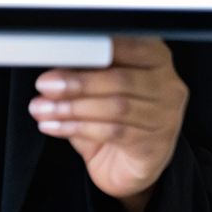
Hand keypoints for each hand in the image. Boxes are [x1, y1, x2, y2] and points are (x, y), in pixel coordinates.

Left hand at [29, 37, 187, 211]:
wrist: (125, 166)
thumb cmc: (112, 120)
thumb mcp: (96, 89)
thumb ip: (83, 74)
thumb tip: (53, 70)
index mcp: (154, 59)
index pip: (128, 46)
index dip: (92, 50)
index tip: (60, 55)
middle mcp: (167, 85)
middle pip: (121, 79)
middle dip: (77, 82)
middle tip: (46, 85)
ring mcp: (166, 116)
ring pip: (116, 107)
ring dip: (72, 108)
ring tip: (44, 109)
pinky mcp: (155, 144)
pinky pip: (114, 132)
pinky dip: (78, 127)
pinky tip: (56, 126)